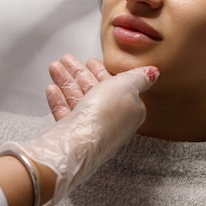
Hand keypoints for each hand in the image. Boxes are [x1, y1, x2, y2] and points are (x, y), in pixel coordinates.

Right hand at [0, 63, 158, 205]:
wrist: (79, 145)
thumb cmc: (105, 116)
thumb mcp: (127, 87)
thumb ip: (140, 77)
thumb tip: (154, 72)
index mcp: (128, 109)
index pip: (115, 85)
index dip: (102, 71)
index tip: (91, 61)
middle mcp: (110, 120)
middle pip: (94, 90)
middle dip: (79, 72)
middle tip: (66, 60)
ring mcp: (90, 128)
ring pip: (78, 99)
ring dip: (66, 80)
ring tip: (54, 67)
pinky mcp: (72, 135)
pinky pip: (66, 113)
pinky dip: (59, 99)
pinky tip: (52, 88)